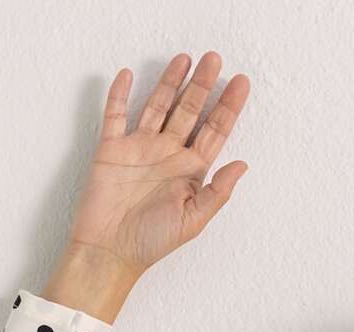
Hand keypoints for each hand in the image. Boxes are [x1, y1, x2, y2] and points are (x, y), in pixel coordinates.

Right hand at [66, 51, 250, 281]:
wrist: (110, 251)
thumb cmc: (152, 242)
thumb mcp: (194, 221)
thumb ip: (218, 192)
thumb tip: (243, 164)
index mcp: (190, 171)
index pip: (214, 132)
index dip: (228, 108)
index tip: (241, 84)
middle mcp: (167, 155)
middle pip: (189, 111)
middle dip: (202, 85)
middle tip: (215, 59)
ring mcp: (140, 148)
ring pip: (158, 105)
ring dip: (170, 82)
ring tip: (185, 58)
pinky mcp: (112, 148)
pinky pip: (116, 115)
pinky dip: (120, 94)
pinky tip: (129, 75)